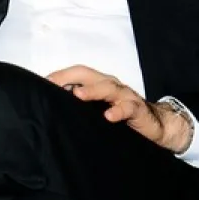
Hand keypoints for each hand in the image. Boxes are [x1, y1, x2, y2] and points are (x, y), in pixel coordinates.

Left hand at [46, 65, 191, 152]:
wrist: (156, 126)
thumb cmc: (123, 117)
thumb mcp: (99, 111)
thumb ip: (82, 107)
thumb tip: (53, 108)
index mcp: (99, 84)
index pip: (77, 73)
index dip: (60, 76)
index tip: (42, 84)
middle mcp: (111, 85)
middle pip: (88, 75)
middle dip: (69, 77)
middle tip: (52, 85)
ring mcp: (125, 96)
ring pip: (108, 87)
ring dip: (92, 90)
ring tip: (77, 95)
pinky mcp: (137, 109)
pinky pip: (128, 107)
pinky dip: (118, 111)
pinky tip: (109, 116)